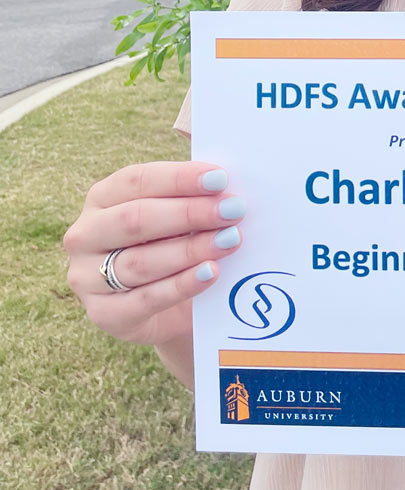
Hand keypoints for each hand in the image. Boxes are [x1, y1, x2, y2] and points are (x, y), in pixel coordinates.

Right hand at [64, 161, 244, 354]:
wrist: (170, 307)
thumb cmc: (175, 244)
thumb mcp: (178, 214)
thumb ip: (193, 192)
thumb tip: (223, 175)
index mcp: (102, 198)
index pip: (137, 181)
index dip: (179, 179)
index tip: (220, 179)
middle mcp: (86, 235)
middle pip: (136, 219)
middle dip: (189, 213)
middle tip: (233, 210)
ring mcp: (87, 277)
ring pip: (140, 261)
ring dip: (190, 249)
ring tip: (230, 240)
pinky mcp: (104, 314)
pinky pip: (146, 299)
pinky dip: (182, 284)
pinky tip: (212, 272)